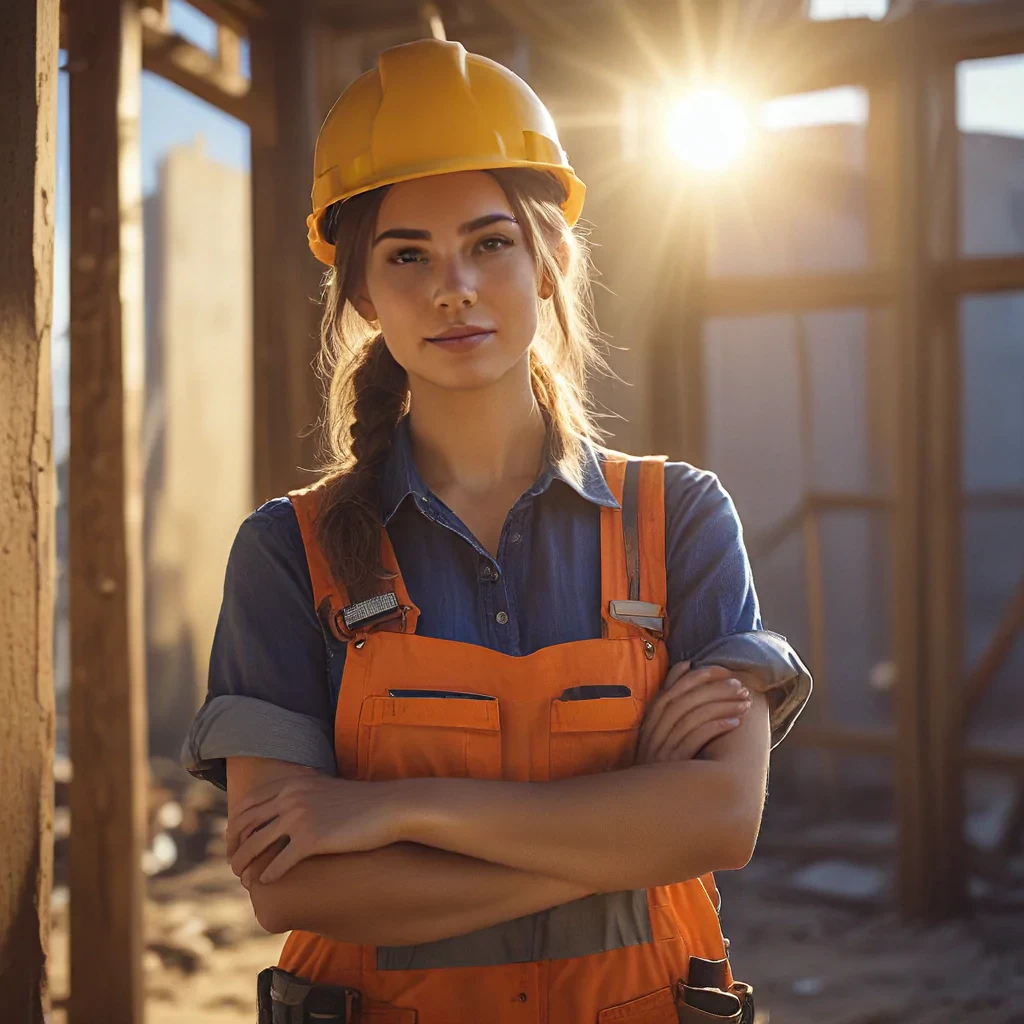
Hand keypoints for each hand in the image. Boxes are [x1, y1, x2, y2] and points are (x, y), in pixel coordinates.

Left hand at [226, 774, 409, 885]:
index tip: (234, 842)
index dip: (236, 825)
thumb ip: (302, 791)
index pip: (248, 804)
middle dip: (234, 847)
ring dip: (244, 864)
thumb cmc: (360, 802)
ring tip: (243, 879)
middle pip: (246, 825)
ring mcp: (300, 818)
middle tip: (234, 864)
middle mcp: (291, 798)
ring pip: (256, 845)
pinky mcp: (312, 839)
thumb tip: (284, 805)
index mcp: (292, 784)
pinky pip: (279, 862)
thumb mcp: (325, 788)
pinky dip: (268, 874)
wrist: (388, 807)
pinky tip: (266, 882)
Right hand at [636, 662, 751, 763]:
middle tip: (740, 686)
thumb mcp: (659, 724)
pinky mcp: (674, 763)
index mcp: (651, 717)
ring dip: (722, 707)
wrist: (648, 797)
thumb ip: (671, 695)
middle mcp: (654, 729)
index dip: (700, 676)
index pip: (674, 688)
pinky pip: (696, 739)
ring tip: (744, 704)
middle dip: (715, 689)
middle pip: (686, 701)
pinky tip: (735, 723)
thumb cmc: (660, 756)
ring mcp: (662, 746)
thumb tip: (686, 664)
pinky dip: (716, 727)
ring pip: (694, 717)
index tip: (723, 670)